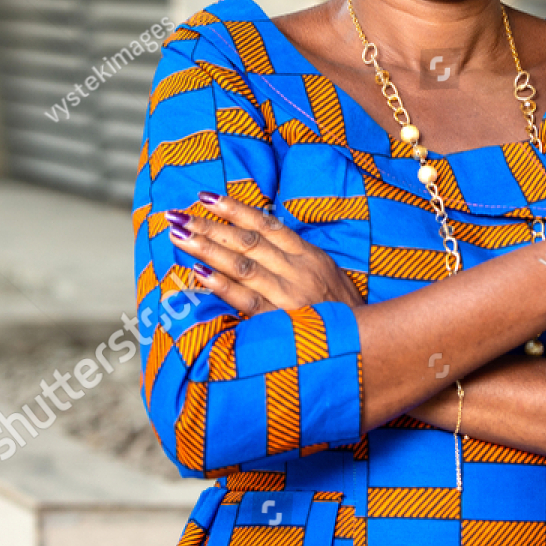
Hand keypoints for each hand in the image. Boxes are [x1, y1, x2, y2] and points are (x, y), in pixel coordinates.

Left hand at [166, 194, 364, 318]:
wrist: (369, 348)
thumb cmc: (344, 313)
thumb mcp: (328, 275)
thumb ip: (298, 258)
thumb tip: (265, 239)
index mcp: (309, 256)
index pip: (266, 225)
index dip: (235, 209)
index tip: (206, 197)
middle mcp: (298, 270)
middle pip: (246, 241)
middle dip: (209, 226)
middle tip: (176, 214)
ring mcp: (290, 295)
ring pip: (242, 264)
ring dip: (207, 247)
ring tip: (178, 235)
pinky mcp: (282, 321)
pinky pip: (247, 300)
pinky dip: (222, 285)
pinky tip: (198, 272)